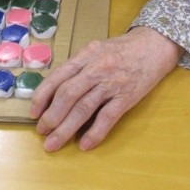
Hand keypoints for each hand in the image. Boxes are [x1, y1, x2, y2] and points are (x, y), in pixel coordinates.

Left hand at [29, 26, 183, 151]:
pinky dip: (94, 133)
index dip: (43, 95)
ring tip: (53, 143)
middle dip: (51, 116)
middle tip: (41, 131)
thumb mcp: (98, 49)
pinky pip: (107, 118)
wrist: (155, 45)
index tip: (33, 111)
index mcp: (87, 54)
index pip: (59, 76)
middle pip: (68, 94)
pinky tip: (84, 144)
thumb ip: (80, 66)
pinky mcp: (127, 97)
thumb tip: (57, 89)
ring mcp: (112, 83)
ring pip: (84, 108)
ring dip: (66, 128)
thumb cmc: (123, 48)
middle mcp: (97, 68)